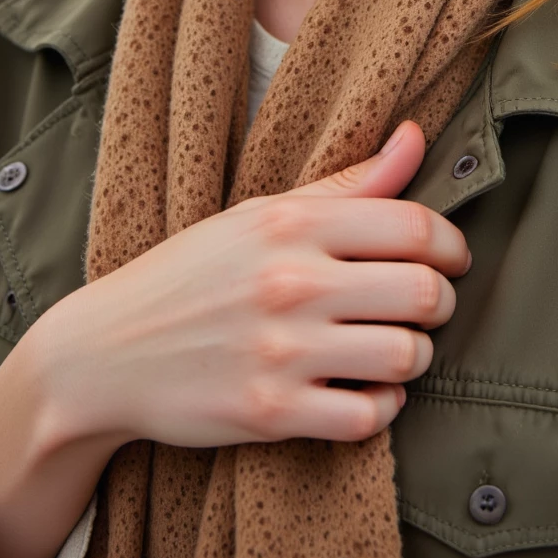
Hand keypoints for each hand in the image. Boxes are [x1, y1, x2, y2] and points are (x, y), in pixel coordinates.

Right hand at [39, 120, 468, 450]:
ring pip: (405, 357)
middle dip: (440, 304)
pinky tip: (364, 392)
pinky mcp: (270, 413)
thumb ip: (349, 183)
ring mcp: (280, 352)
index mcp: (291, 224)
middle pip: (424, 294)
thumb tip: (417, 139)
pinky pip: (367, 418)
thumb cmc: (193, 274)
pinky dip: (380, 408)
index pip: (415, 227)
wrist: (105, 352)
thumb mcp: (263, 214)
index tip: (452, 259)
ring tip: (393, 350)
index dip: (452, 246)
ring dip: (414, 358)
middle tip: (425, 308)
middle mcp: (291, 282)